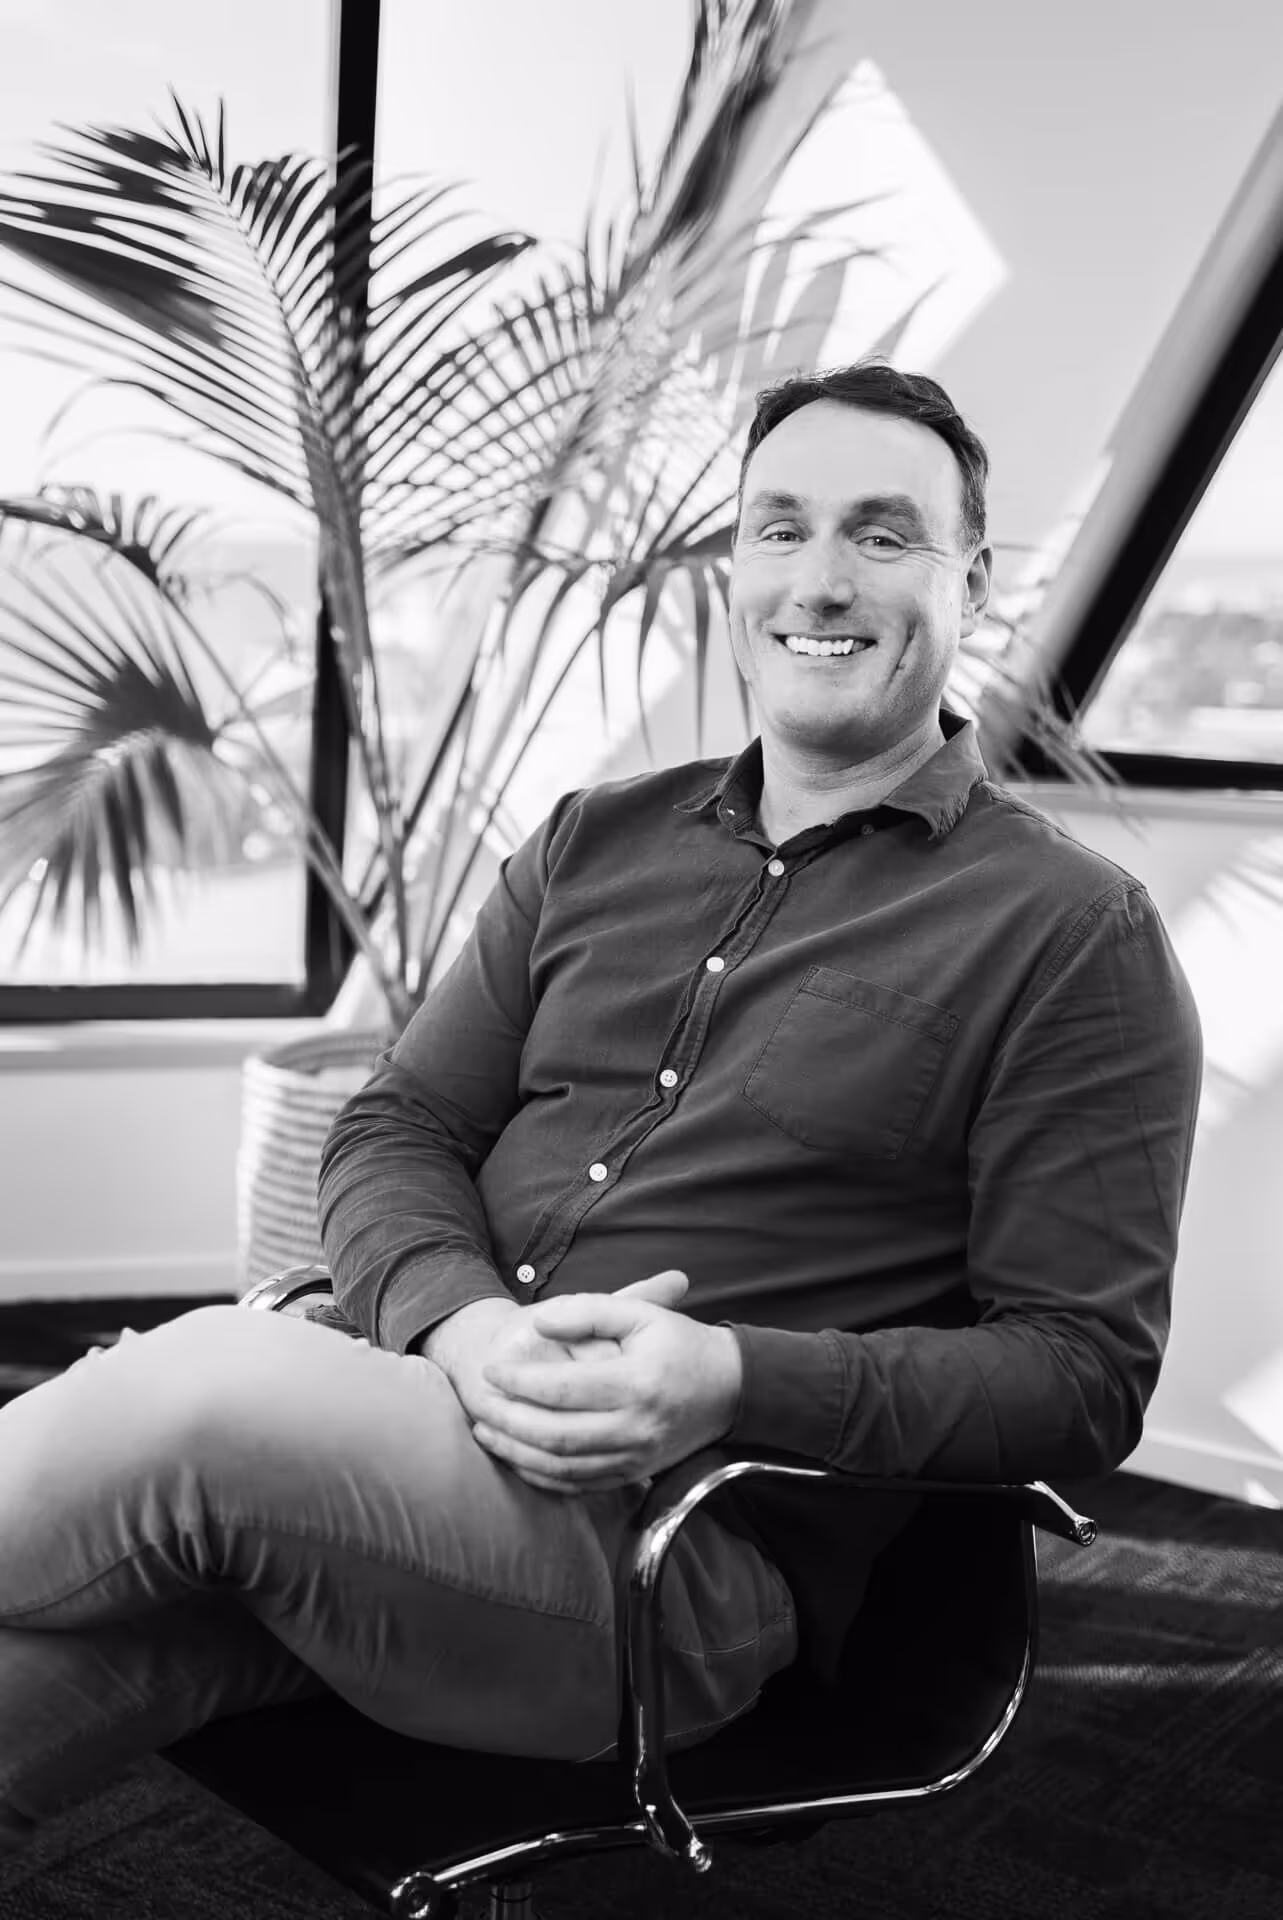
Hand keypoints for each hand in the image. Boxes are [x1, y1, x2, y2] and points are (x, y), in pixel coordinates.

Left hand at [471, 1284, 742, 1494]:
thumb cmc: (681, 1344)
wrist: (730, 1388)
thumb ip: (589, 1311)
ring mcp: (636, 1457)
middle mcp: (636, 1427)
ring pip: (563, 1466)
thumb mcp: (642, 1314)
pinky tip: (517, 1458)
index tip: (490, 1369)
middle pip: (556, 1434)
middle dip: (508, 1421)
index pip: (562, 1389)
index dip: (519, 1381)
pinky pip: (580, 1486)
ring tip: (485, 1431)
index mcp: (637, 1384)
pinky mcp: (635, 1474)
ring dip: (517, 1452)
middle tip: (478, 1403)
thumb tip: (539, 1323)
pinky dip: (542, 1477)